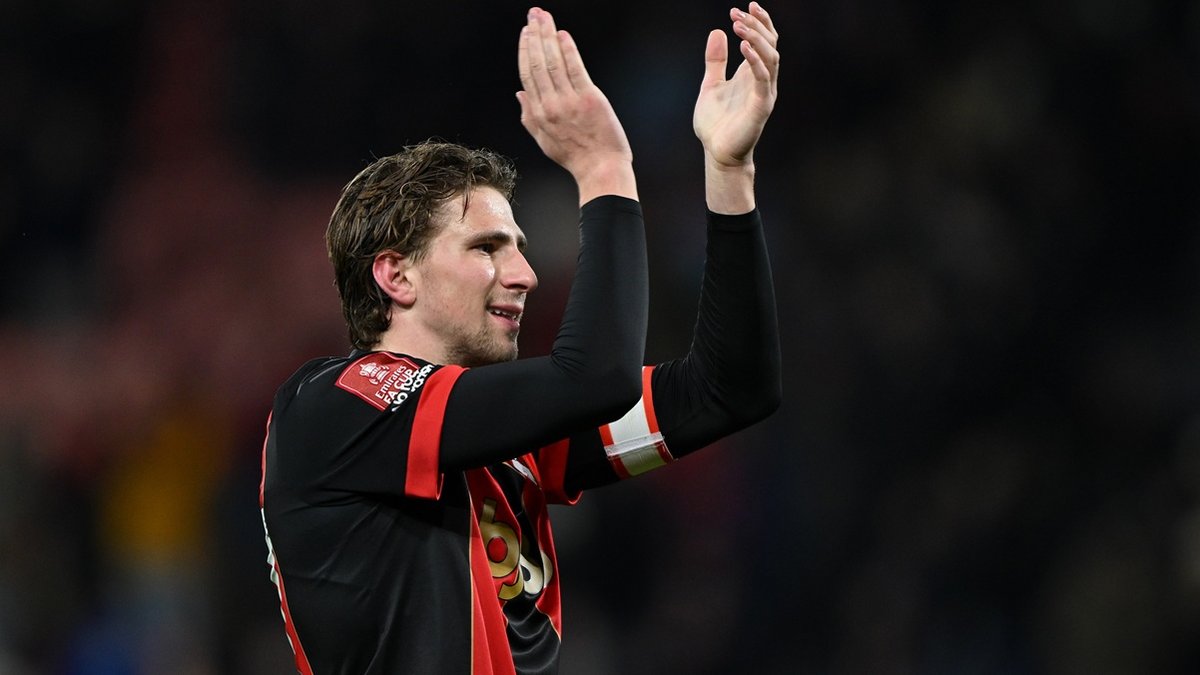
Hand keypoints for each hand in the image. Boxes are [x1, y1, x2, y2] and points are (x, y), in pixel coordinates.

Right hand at [517, 7, 635, 200]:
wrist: (600, 168)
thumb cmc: (575, 157)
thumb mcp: (544, 140)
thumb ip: (528, 116)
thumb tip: (519, 93)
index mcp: (537, 114)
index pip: (527, 75)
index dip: (525, 51)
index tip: (526, 33)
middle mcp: (550, 105)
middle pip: (538, 63)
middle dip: (534, 35)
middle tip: (533, 15)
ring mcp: (569, 101)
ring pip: (553, 62)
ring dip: (548, 36)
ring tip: (544, 18)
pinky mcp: (589, 98)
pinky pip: (575, 69)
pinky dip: (568, 51)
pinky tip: (563, 35)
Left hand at [694, 3, 779, 167]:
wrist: (717, 153)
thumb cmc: (716, 123)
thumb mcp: (710, 85)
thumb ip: (715, 61)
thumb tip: (718, 32)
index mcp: (752, 74)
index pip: (764, 41)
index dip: (759, 22)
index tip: (745, 6)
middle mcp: (762, 80)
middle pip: (770, 44)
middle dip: (756, 26)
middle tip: (737, 14)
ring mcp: (764, 93)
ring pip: (770, 58)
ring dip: (756, 39)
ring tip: (739, 26)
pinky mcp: (761, 106)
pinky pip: (763, 79)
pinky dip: (755, 61)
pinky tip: (743, 48)